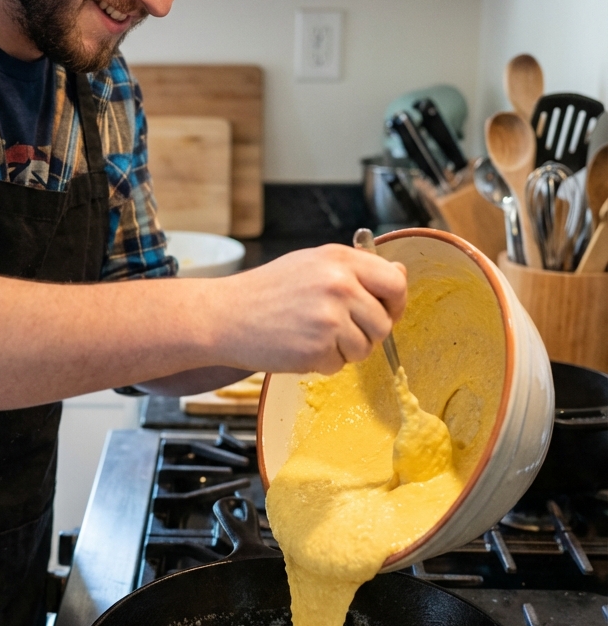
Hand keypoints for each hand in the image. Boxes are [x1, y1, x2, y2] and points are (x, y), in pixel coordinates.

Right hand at [216, 244, 406, 374]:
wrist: (225, 315)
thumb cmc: (267, 291)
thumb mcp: (313, 264)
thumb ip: (356, 269)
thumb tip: (399, 275)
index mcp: (340, 260)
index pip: (395, 283)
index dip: (395, 302)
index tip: (384, 311)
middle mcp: (339, 285)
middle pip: (385, 323)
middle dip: (367, 333)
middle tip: (338, 329)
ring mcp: (329, 318)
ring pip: (366, 348)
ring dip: (345, 350)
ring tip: (313, 335)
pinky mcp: (318, 348)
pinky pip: (340, 365)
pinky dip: (323, 362)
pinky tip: (300, 346)